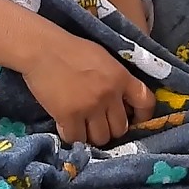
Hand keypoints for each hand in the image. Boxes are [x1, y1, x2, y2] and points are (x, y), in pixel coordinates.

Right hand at [20, 32, 155, 146]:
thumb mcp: (103, 58)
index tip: (133, 120)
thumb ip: (116, 78)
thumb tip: (122, 101)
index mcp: (121, 77)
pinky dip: (72, 136)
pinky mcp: (68, 116)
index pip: (146, 102)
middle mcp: (109, 94)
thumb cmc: (70, 49)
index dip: (143, 116)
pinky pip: (77, 139)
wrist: (42, 49)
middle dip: (110, 128)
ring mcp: (90, 107)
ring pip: (101, 138)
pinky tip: (67, 126)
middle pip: (120, 128)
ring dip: (92, 136)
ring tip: (83, 126)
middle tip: (99, 123)